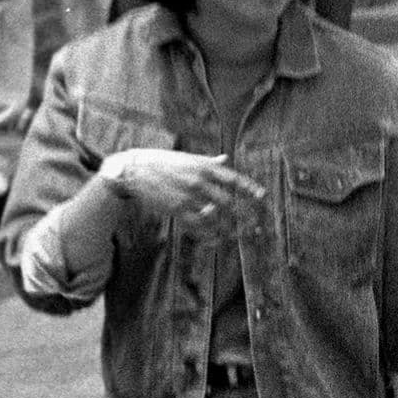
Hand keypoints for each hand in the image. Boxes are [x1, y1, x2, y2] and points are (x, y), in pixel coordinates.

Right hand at [99, 149, 264, 232]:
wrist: (135, 170)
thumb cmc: (163, 162)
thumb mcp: (188, 158)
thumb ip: (209, 162)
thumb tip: (226, 159)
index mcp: (204, 167)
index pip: (233, 179)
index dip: (249, 189)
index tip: (262, 197)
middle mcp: (198, 182)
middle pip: (228, 202)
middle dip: (245, 215)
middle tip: (257, 223)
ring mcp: (187, 198)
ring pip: (215, 217)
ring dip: (230, 228)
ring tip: (242, 235)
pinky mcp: (175, 210)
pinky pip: (197, 226)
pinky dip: (209, 234)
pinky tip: (219, 239)